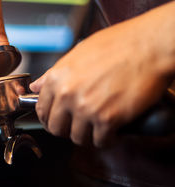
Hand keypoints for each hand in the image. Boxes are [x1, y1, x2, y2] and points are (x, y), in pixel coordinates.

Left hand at [30, 1, 174, 146]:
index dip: (49, 118)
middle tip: (76, 126)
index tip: (57, 120)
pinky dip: (106, 140)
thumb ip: (54, 73)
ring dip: (87, 136)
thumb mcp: (77, 53)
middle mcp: (67, 94)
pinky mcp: (108, 119)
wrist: (149, 46)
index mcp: (57, 78)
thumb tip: (37, 86)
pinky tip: (110, 133)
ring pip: (77, 138)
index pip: (41, 110)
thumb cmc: (118, 44)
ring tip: (95, 129)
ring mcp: (86, 108)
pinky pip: (100, 141)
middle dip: (66, 129)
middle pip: (56, 128)